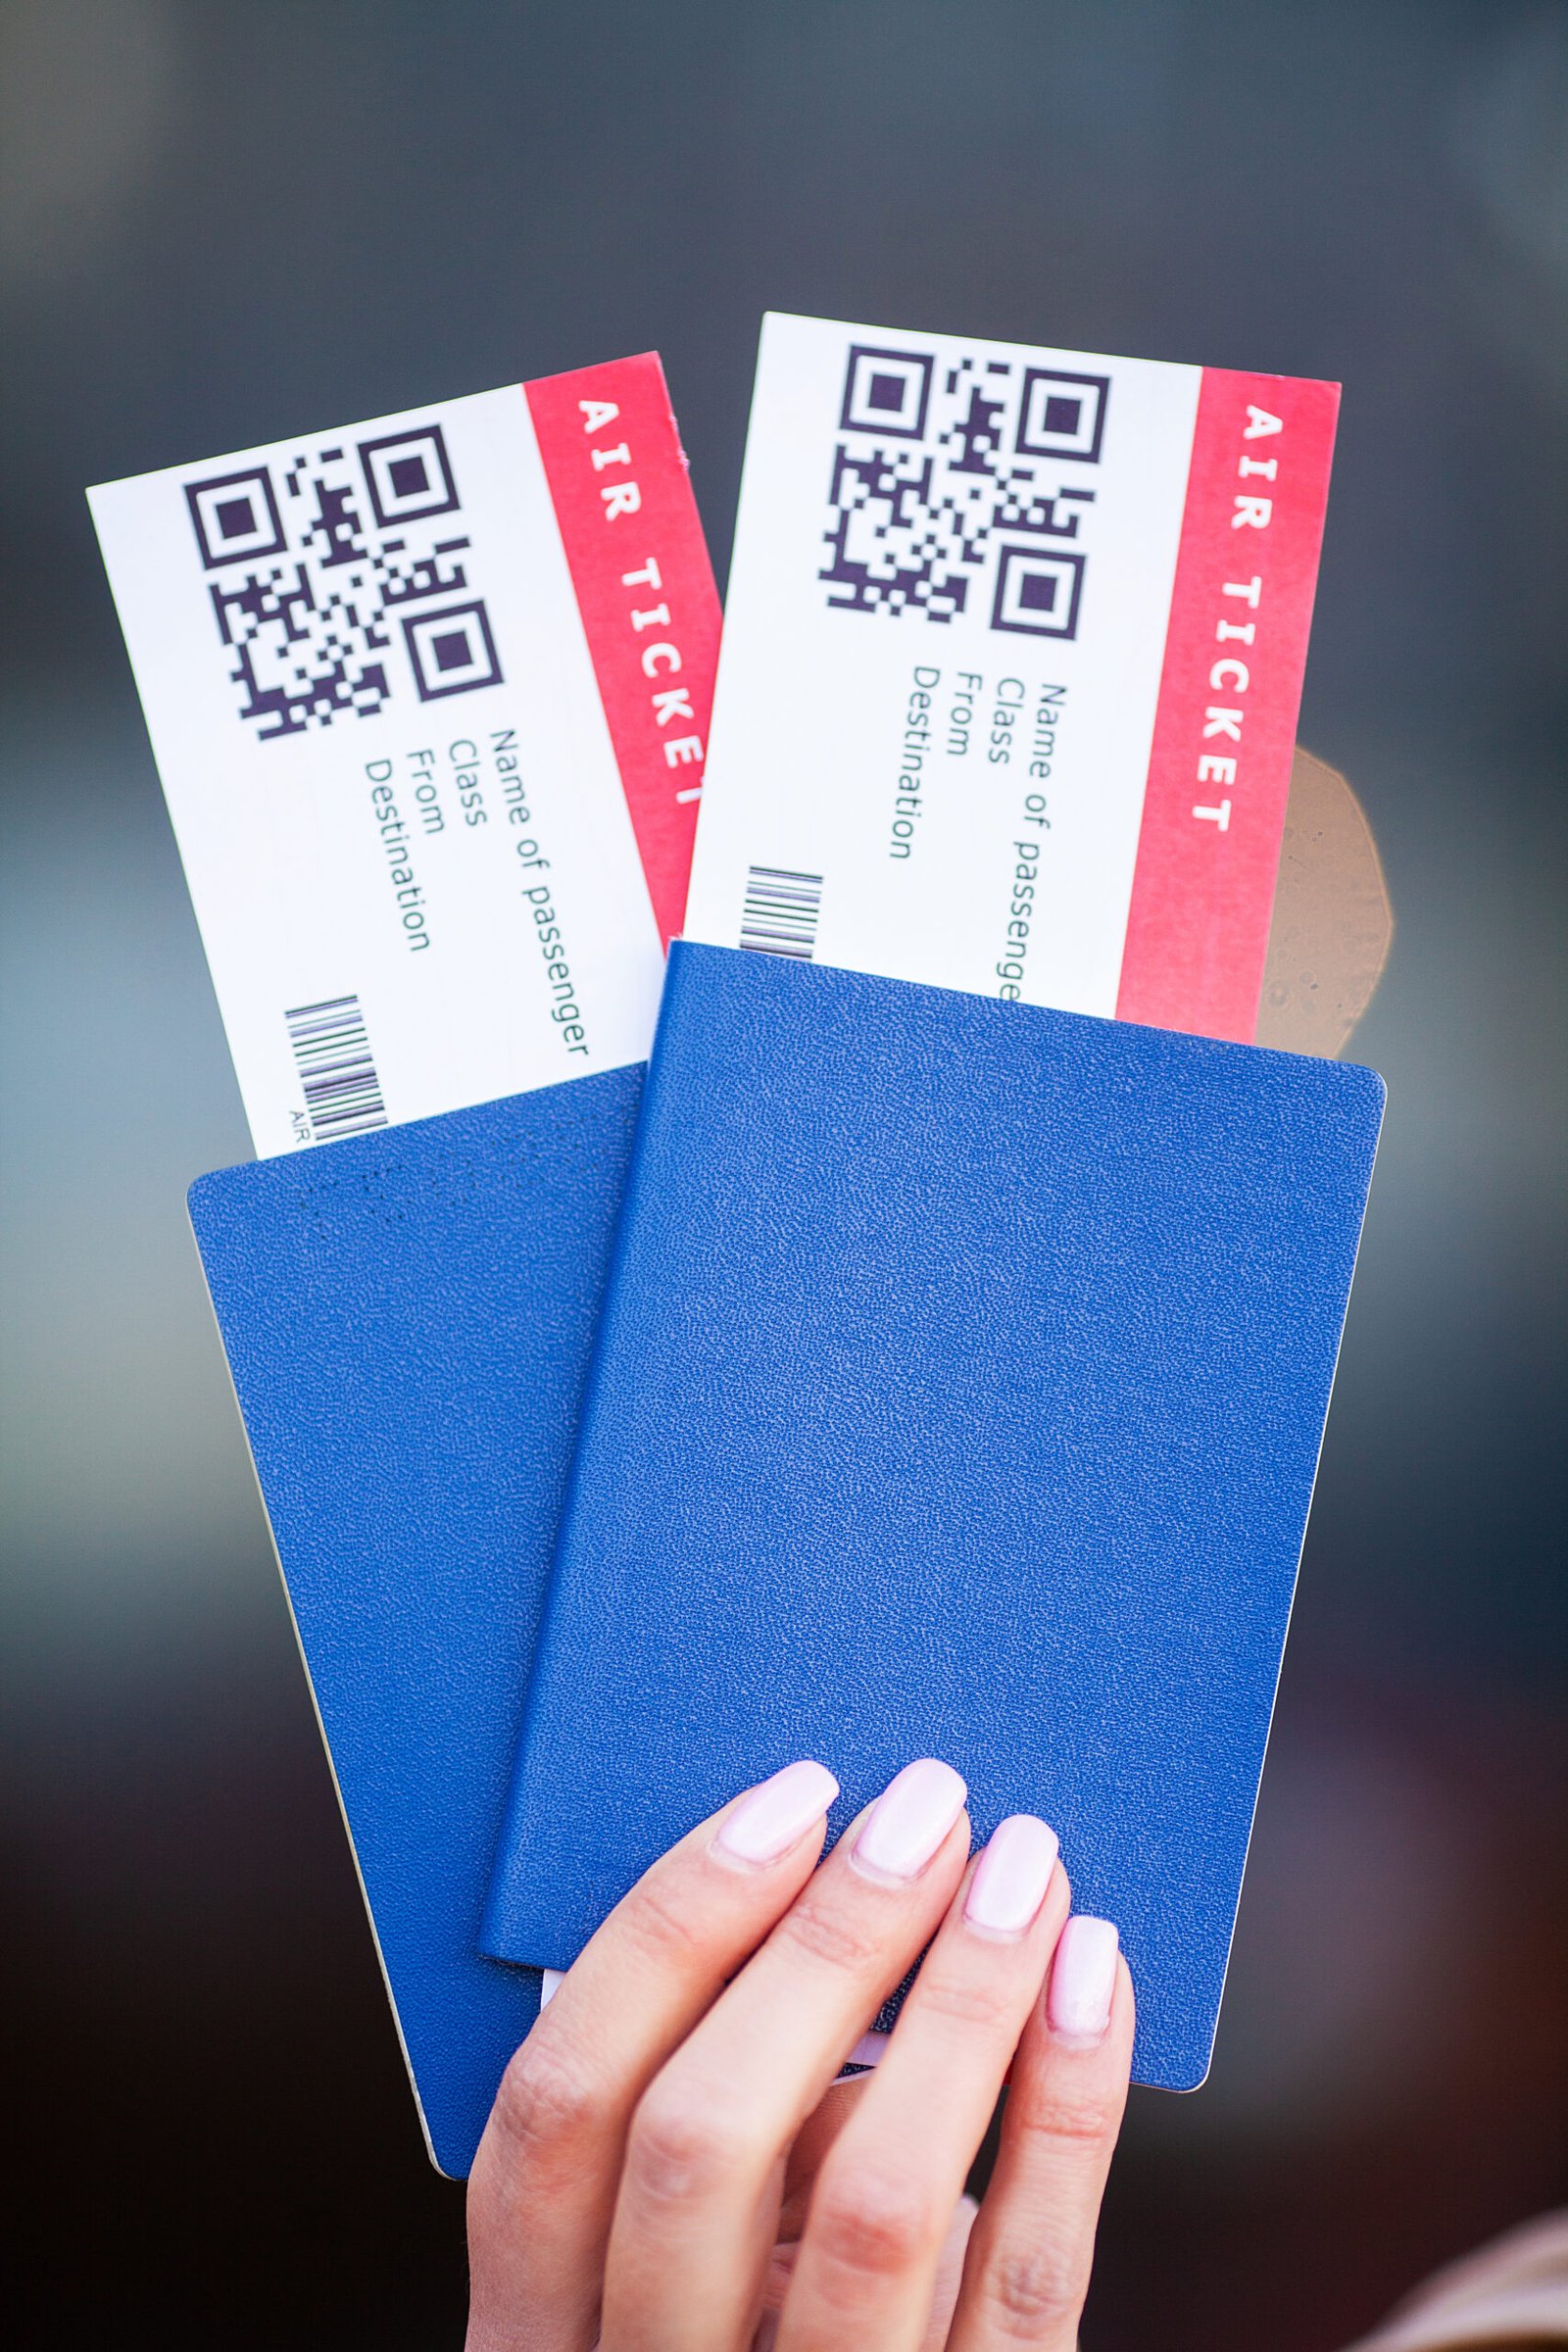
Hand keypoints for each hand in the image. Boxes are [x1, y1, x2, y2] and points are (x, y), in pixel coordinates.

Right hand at [466, 1757, 1133, 2349]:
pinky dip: (1065, 2102)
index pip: (554, 2110)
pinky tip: (1086, 1979)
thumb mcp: (698, 2245)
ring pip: (878, 2206)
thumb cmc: (774, 2320)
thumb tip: (833, 1891)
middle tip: (923, 1812)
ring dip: (959, 1999)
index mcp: (541, 2324)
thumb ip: (722, 2116)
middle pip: (701, 2141)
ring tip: (1020, 1871)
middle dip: (823, 1945)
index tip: (786, 1805)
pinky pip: (1026, 2274)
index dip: (664, 1935)